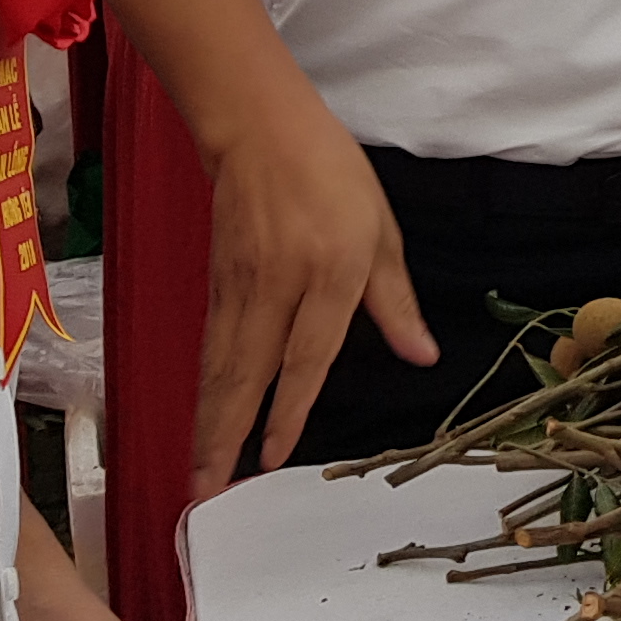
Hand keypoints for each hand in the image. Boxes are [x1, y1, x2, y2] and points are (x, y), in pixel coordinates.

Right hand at [193, 91, 430, 494]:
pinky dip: (205, 388)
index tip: (272, 456)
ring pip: (219, 367)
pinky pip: (210, 346)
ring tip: (198, 471)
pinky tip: (204, 416)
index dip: (288, 410)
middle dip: (223, 437)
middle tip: (207, 489)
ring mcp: (238, 286)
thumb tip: (422, 356)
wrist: (261, 130)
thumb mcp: (382, 231)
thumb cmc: (331, 176)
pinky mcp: (216, 284)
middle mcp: (276, 286)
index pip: (306, 356)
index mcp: (328, 273)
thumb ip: (396, 302)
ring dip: (206, 423)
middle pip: (245, 374)